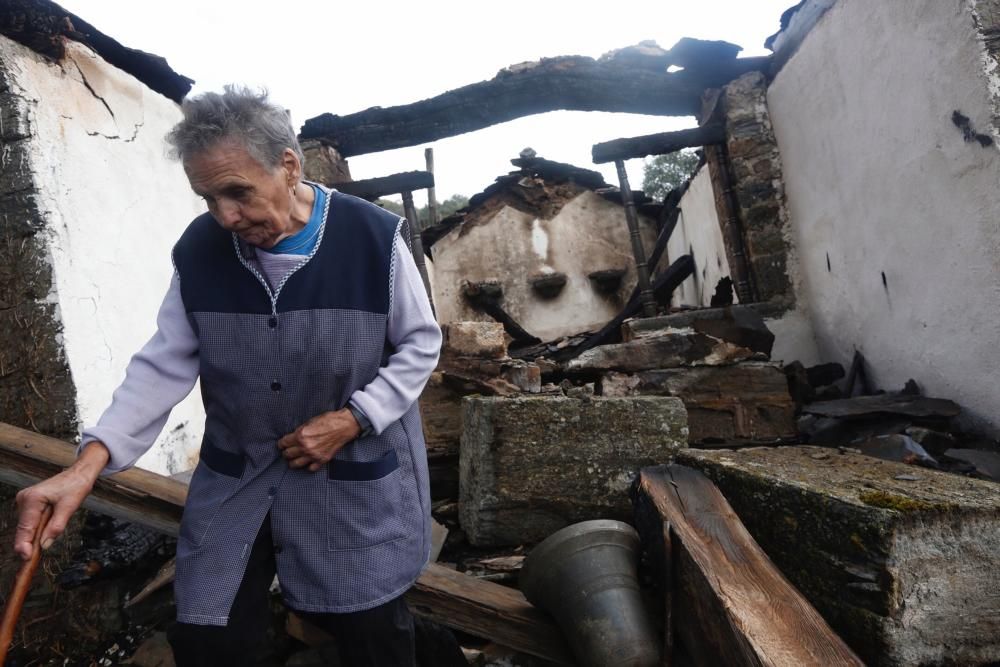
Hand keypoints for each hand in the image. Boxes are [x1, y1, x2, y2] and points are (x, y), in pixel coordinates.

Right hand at [13, 441, 108, 559]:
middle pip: (24, 528)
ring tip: (42, 544)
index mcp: (32, 498)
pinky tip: (43, 535)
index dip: (24, 544)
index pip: (25, 527)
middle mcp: (24, 499)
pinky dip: (36, 530)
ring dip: (34, 536)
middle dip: (29, 543)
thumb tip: (44, 545)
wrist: (79, 474)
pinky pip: (30, 521)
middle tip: (32, 560)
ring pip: (26, 526)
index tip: (26, 558)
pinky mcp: (29, 503)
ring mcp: (25, 500)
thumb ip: (56, 527)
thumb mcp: (69, 507)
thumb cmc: (76, 486)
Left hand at [278, 409, 361, 471]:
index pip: (283, 443)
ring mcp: (313, 455)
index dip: (281, 443)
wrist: (344, 426)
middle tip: (288, 450)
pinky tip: (308, 461)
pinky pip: (310, 468)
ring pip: (295, 464)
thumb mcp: (309, 422)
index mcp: (300, 436)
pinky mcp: (322, 460)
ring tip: (295, 458)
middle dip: (286, 452)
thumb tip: (293, 438)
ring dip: (293, 461)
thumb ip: (299, 431)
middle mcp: (305, 447)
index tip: (283, 444)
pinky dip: (308, 465)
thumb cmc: (328, 421)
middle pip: (287, 455)